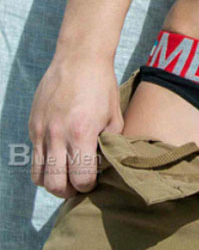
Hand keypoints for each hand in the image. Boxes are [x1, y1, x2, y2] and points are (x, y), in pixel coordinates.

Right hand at [28, 53, 123, 197]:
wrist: (79, 58)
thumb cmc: (102, 87)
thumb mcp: (115, 116)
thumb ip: (110, 144)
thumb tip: (105, 167)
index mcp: (81, 133)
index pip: (80, 178)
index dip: (88, 186)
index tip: (93, 181)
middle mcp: (57, 135)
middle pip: (55, 184)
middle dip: (68, 191)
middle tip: (78, 186)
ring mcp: (42, 131)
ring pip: (39, 176)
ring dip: (52, 182)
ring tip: (66, 176)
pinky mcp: (33, 126)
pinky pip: (34, 157)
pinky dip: (44, 164)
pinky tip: (58, 157)